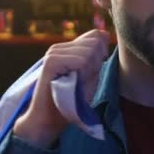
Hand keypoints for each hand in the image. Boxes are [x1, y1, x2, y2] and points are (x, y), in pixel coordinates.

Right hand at [14, 29, 109, 146]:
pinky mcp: (51, 62)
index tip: (92, 71)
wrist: (49, 120)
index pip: (96, 35)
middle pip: (95, 42)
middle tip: (82, 80)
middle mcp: (59, 47)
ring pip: (89, 51)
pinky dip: (83, 73)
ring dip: (89, 71)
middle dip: (96, 63)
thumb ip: (97, 56)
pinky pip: (81, 60)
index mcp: (68, 48)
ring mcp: (54, 53)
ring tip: (75, 82)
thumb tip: (105, 34)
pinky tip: (72, 82)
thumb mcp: (90, 75)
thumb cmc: (71, 101)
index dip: (102, 54)